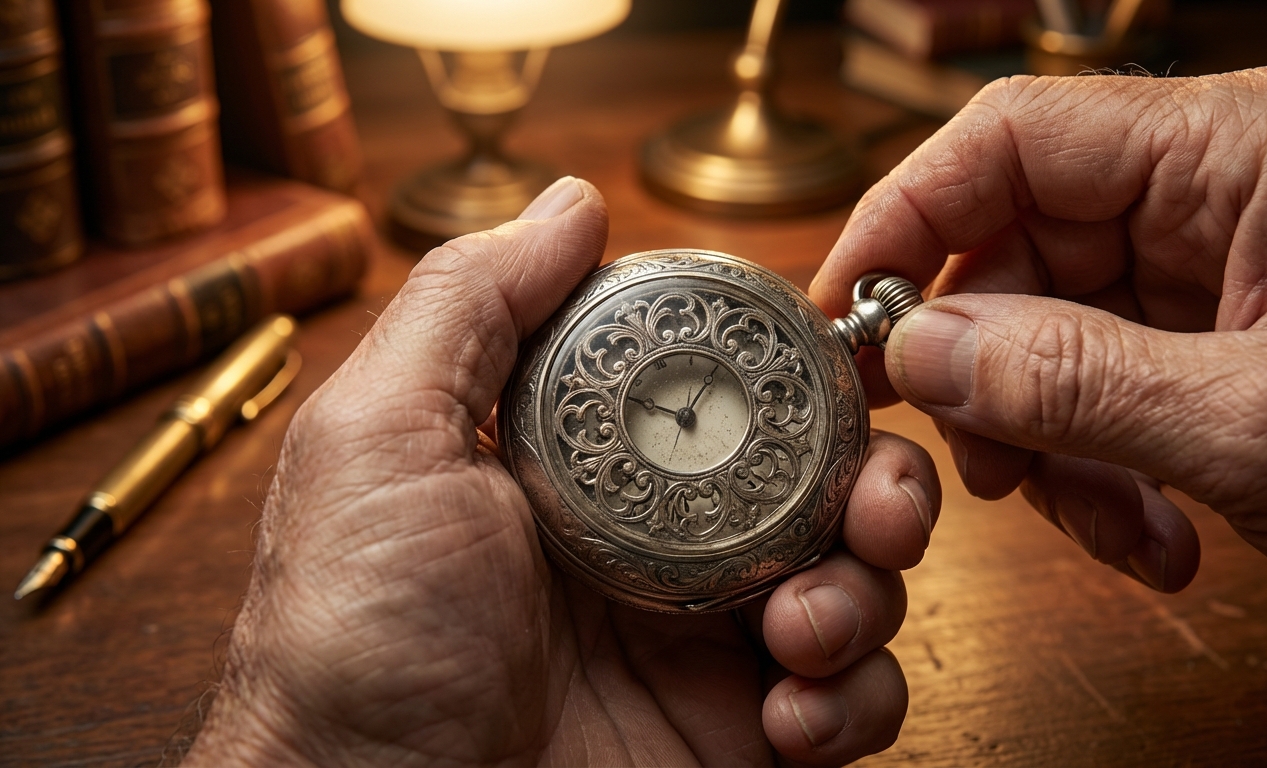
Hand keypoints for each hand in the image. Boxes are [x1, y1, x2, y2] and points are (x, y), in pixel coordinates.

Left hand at [186, 177, 943, 764]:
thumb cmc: (350, 636)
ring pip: (857, 584)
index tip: (838, 376)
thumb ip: (472, 308)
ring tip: (801, 629)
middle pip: (823, 483)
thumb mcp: (381, 439)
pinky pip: (849, 702)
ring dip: (868, 593)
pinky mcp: (733, 733)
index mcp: (593, 462)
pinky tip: (791, 713)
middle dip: (876, 486)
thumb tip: (572, 203)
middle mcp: (662, 541)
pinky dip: (855, 700)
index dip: (801, 378)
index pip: (734, 391)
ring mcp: (704, 641)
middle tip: (873, 512)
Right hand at [812, 66, 1266, 627]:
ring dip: (1047, 445)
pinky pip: (1092, 385)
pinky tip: (1148, 536)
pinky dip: (1095, 470)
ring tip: (1105, 525)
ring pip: (1043, 331)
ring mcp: (1210, 264)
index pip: (1014, 136)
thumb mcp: (1256, 429)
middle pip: (1016, 244)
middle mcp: (1215, 188)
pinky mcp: (1208, 337)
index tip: (847, 316)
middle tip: (985, 468)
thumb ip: (1070, 380)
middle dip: (992, 373)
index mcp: (1238, 148)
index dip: (909, 218)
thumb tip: (916, 347)